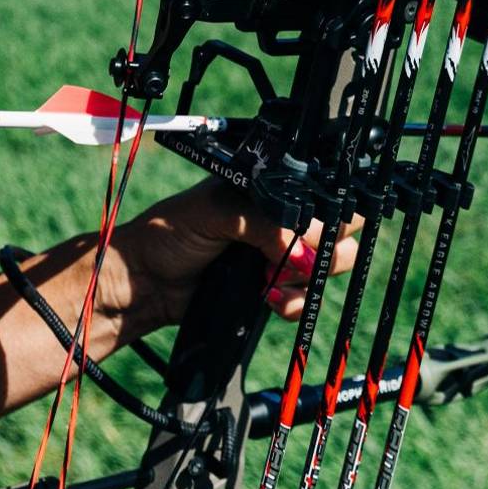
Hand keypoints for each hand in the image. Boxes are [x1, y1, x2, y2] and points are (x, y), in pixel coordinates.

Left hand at [118, 181, 360, 333]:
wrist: (146, 282)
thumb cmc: (170, 233)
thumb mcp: (219, 213)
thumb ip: (267, 225)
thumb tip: (306, 254)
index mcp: (274, 186)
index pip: (326, 191)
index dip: (327, 213)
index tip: (306, 232)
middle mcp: (285, 216)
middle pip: (341, 228)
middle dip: (321, 247)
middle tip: (287, 257)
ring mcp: (284, 253)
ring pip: (332, 264)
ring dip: (306, 277)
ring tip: (268, 278)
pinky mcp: (278, 287)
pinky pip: (309, 297)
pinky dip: (294, 302)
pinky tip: (268, 298)